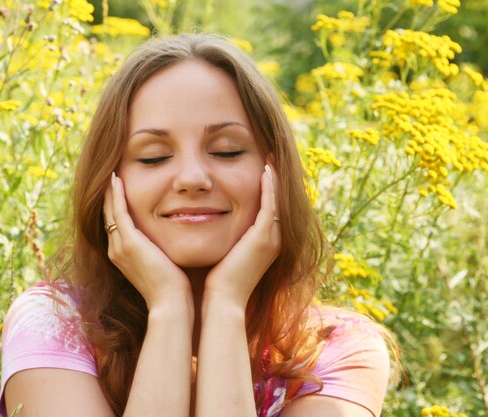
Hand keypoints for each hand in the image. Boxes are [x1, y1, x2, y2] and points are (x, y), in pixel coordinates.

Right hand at [104, 173, 192, 310]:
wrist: (170, 303)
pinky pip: (119, 212)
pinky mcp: (129, 242)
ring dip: (110, 191)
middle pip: (107, 215)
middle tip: (110, 174)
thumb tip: (170, 239)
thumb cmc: (173, 288)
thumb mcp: (162, 264)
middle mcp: (115, 250)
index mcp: (122, 255)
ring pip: (110, 211)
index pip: (114, 224)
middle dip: (108, 195)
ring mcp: (120, 246)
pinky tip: (117, 179)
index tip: (118, 188)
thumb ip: (159, 250)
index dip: (114, 206)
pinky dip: (117, 195)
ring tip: (111, 172)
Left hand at [203, 164, 280, 308]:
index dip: (270, 191)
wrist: (222, 301)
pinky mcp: (263, 237)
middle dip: (276, 181)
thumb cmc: (217, 282)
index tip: (263, 171)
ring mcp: (272, 239)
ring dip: (274, 179)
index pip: (272, 210)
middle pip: (280, 203)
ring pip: (278, 201)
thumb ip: (225, 238)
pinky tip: (265, 170)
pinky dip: (269, 187)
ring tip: (270, 159)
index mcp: (267, 245)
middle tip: (271, 158)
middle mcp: (275, 240)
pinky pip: (270, 205)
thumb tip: (208, 222)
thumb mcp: (226, 254)